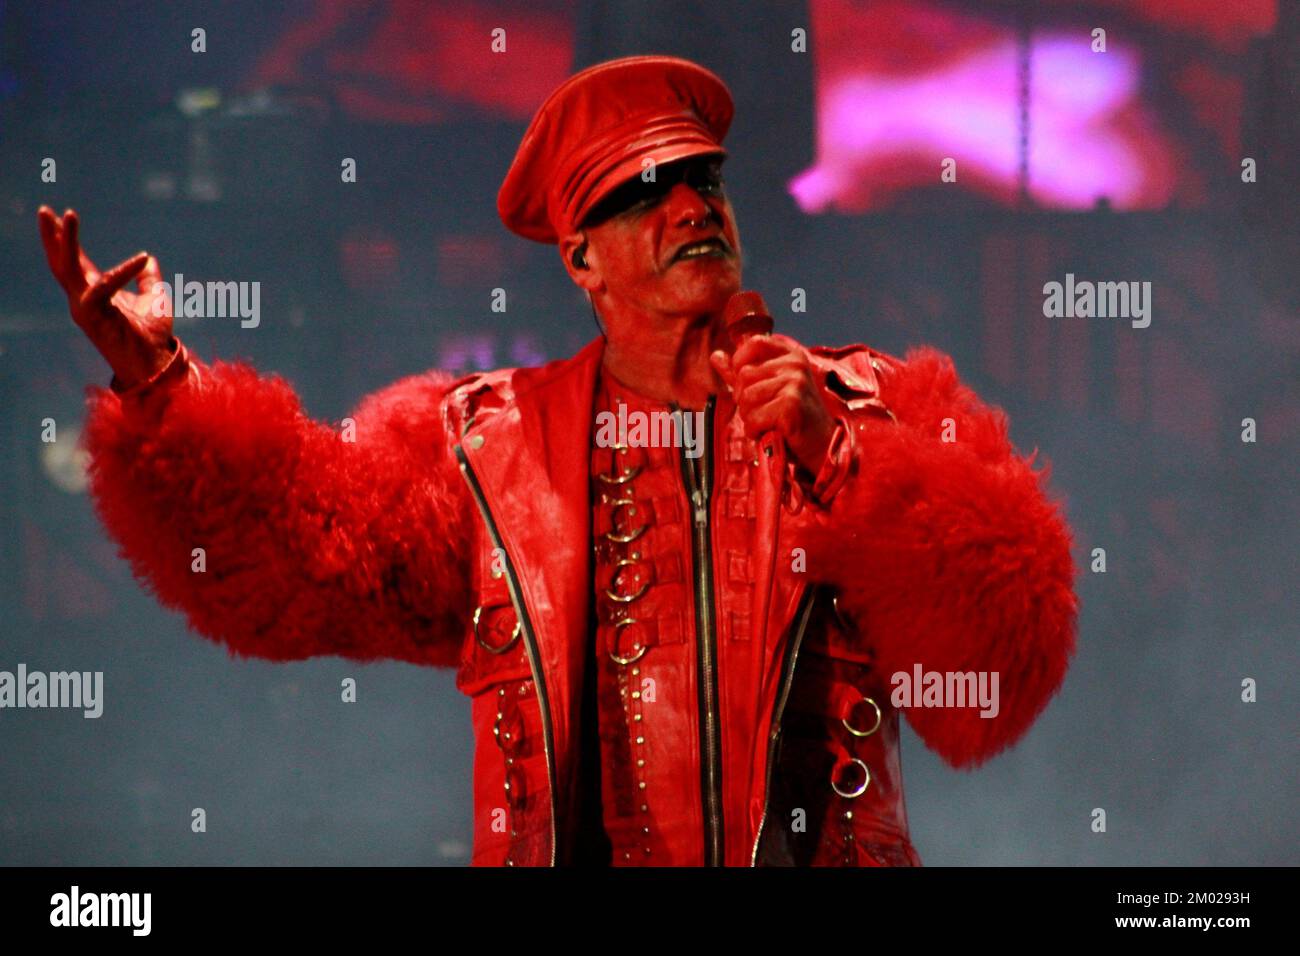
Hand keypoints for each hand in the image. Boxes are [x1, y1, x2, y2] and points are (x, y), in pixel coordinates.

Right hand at [38, 206, 174, 388]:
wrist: (156, 366)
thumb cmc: (152, 337)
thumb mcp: (154, 300)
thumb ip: (148, 280)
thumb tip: (149, 260)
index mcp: (96, 294)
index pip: (76, 263)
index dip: (68, 239)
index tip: (64, 214)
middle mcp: (84, 300)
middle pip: (61, 263)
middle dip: (52, 236)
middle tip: (45, 209)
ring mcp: (85, 309)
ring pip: (67, 269)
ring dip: (67, 241)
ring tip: (68, 215)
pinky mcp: (94, 318)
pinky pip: (105, 287)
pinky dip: (123, 272)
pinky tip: (141, 259)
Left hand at [709, 333, 836, 475]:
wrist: (822, 446)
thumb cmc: (794, 418)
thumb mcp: (768, 390)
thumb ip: (741, 372)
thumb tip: (715, 355)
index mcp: (791, 355)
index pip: (753, 344)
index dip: (741, 364)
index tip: (750, 386)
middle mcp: (795, 364)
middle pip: (743, 375)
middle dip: (745, 400)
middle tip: (767, 413)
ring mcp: (794, 383)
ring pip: (746, 398)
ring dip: (751, 418)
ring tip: (770, 423)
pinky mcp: (791, 405)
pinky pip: (753, 418)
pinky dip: (756, 431)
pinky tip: (772, 433)